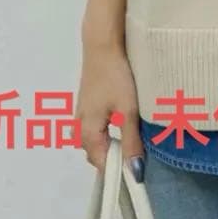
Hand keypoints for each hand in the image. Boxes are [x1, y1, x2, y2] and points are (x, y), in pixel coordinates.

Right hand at [76, 37, 143, 180]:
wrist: (102, 46)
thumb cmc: (116, 78)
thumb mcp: (128, 111)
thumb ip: (131, 141)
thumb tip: (135, 172)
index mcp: (87, 133)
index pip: (102, 165)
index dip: (120, 171)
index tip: (138, 171)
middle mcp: (78, 128)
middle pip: (97, 155)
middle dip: (115, 158)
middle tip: (138, 151)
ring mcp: (79, 116)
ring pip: (95, 142)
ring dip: (111, 144)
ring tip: (132, 137)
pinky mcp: (84, 106)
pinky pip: (93, 130)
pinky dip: (107, 133)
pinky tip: (121, 123)